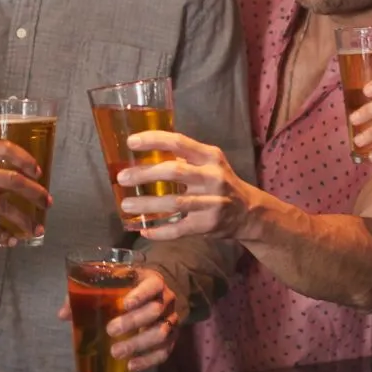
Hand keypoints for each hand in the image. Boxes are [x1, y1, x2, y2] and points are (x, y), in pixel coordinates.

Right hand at [0, 141, 49, 239]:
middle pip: (11, 178)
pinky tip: (8, 239)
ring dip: (22, 219)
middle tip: (46, 202)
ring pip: (2, 205)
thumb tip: (11, 181)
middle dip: (34, 192)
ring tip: (33, 227)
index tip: (38, 172)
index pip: (4, 148)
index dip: (25, 159)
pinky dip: (0, 233)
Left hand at [57, 269, 179, 371]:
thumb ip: (88, 291)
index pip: (152, 285)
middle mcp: (166, 299)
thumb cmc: (131, 285)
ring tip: (116, 353)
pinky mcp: (172, 338)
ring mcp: (171, 319)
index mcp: (153, 280)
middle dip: (133, 322)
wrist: (159, 291)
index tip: (124, 304)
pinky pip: (164, 351)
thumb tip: (63, 314)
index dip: (140, 295)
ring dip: (139, 344)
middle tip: (111, 330)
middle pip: (154, 311)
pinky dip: (148, 360)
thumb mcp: (114, 280)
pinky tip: (132, 366)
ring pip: (161, 333)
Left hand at [115, 131, 259, 241]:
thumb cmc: (220, 181)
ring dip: (146, 204)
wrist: (249, 212)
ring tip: (126, 204)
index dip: (154, 140)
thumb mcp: (209, 162)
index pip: (179, 142)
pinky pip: (179, 229)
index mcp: (210, 156)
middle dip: (144, 174)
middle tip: (122, 177)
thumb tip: (144, 153)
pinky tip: (144, 229)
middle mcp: (213, 177)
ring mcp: (212, 202)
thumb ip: (183, 157)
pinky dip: (160, 231)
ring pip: (174, 203)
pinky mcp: (208, 225)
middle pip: (174, 172)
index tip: (130, 142)